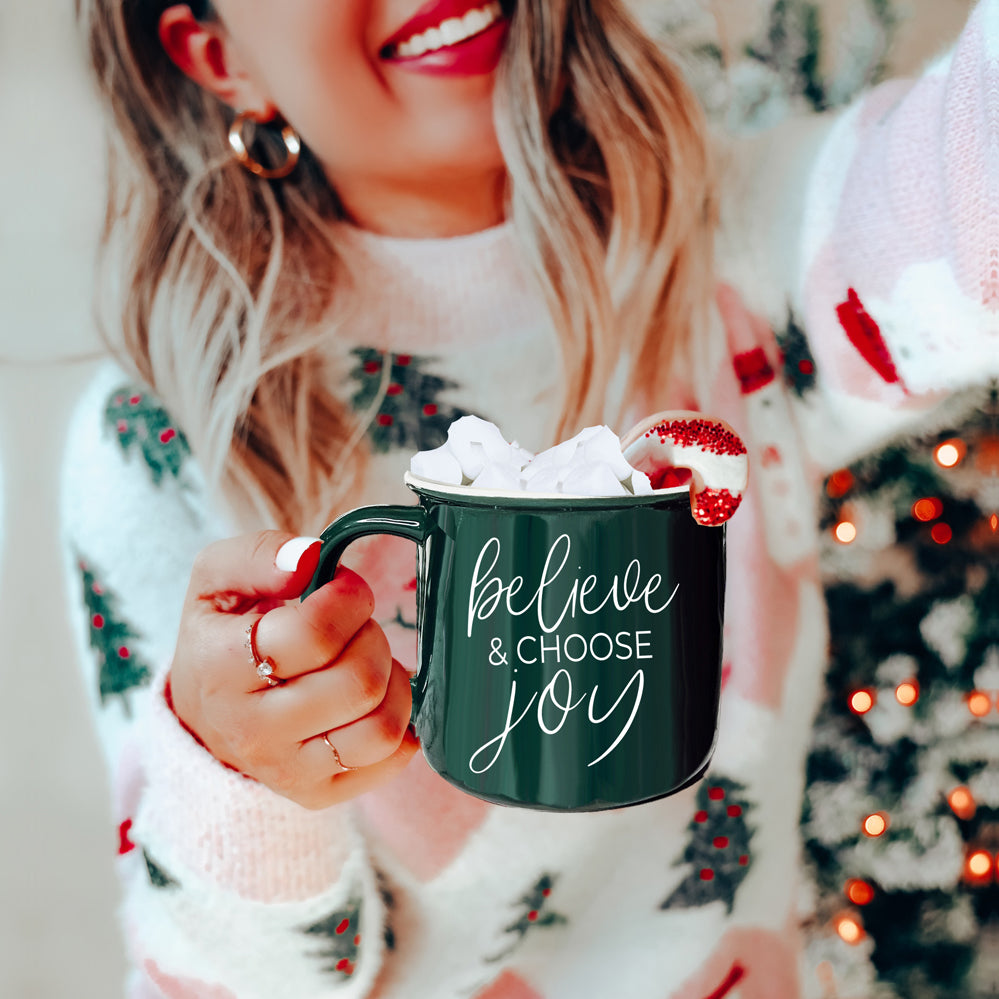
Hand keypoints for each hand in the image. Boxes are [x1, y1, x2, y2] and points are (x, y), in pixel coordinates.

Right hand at [169, 531, 417, 808]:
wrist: (202, 720)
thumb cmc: (220, 641)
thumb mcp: (214, 581)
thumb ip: (258, 555)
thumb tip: (310, 557)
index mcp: (220, 668)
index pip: (314, 635)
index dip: (348, 599)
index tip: (344, 588)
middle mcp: (252, 730)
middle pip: (358, 680)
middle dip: (371, 636)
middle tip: (354, 626)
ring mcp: (288, 770)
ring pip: (382, 726)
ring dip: (392, 680)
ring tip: (366, 661)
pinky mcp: (319, 794)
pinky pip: (392, 759)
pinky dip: (400, 720)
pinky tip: (372, 698)